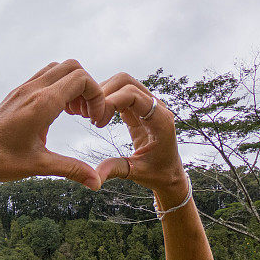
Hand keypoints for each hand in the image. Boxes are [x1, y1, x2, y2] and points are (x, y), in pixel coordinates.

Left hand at [0, 60, 109, 189]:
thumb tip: (96, 183)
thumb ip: (72, 169)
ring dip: (72, 86)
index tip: (95, 121)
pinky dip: (57, 88)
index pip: (81, 79)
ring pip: (57, 69)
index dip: (97, 97)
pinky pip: (43, 78)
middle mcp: (32, 90)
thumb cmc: (1, 162)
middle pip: (72, 67)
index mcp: (41, 103)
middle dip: (87, 88)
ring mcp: (22, 90)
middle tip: (86, 115)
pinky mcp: (16, 95)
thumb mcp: (40, 165)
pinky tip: (55, 115)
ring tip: (74, 114)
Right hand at [68, 72, 186, 197]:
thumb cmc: (157, 174)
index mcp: (160, 120)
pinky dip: (104, 100)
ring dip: (102, 95)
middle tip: (90, 118)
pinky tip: (95, 117)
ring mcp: (146, 106)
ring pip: (120, 84)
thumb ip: (116, 170)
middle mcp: (155, 107)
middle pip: (125, 81)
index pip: (133, 94)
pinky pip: (119, 94)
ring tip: (90, 118)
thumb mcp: (136, 173)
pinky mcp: (137, 110)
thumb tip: (94, 178)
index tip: (97, 123)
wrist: (169, 173)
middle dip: (103, 94)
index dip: (111, 102)